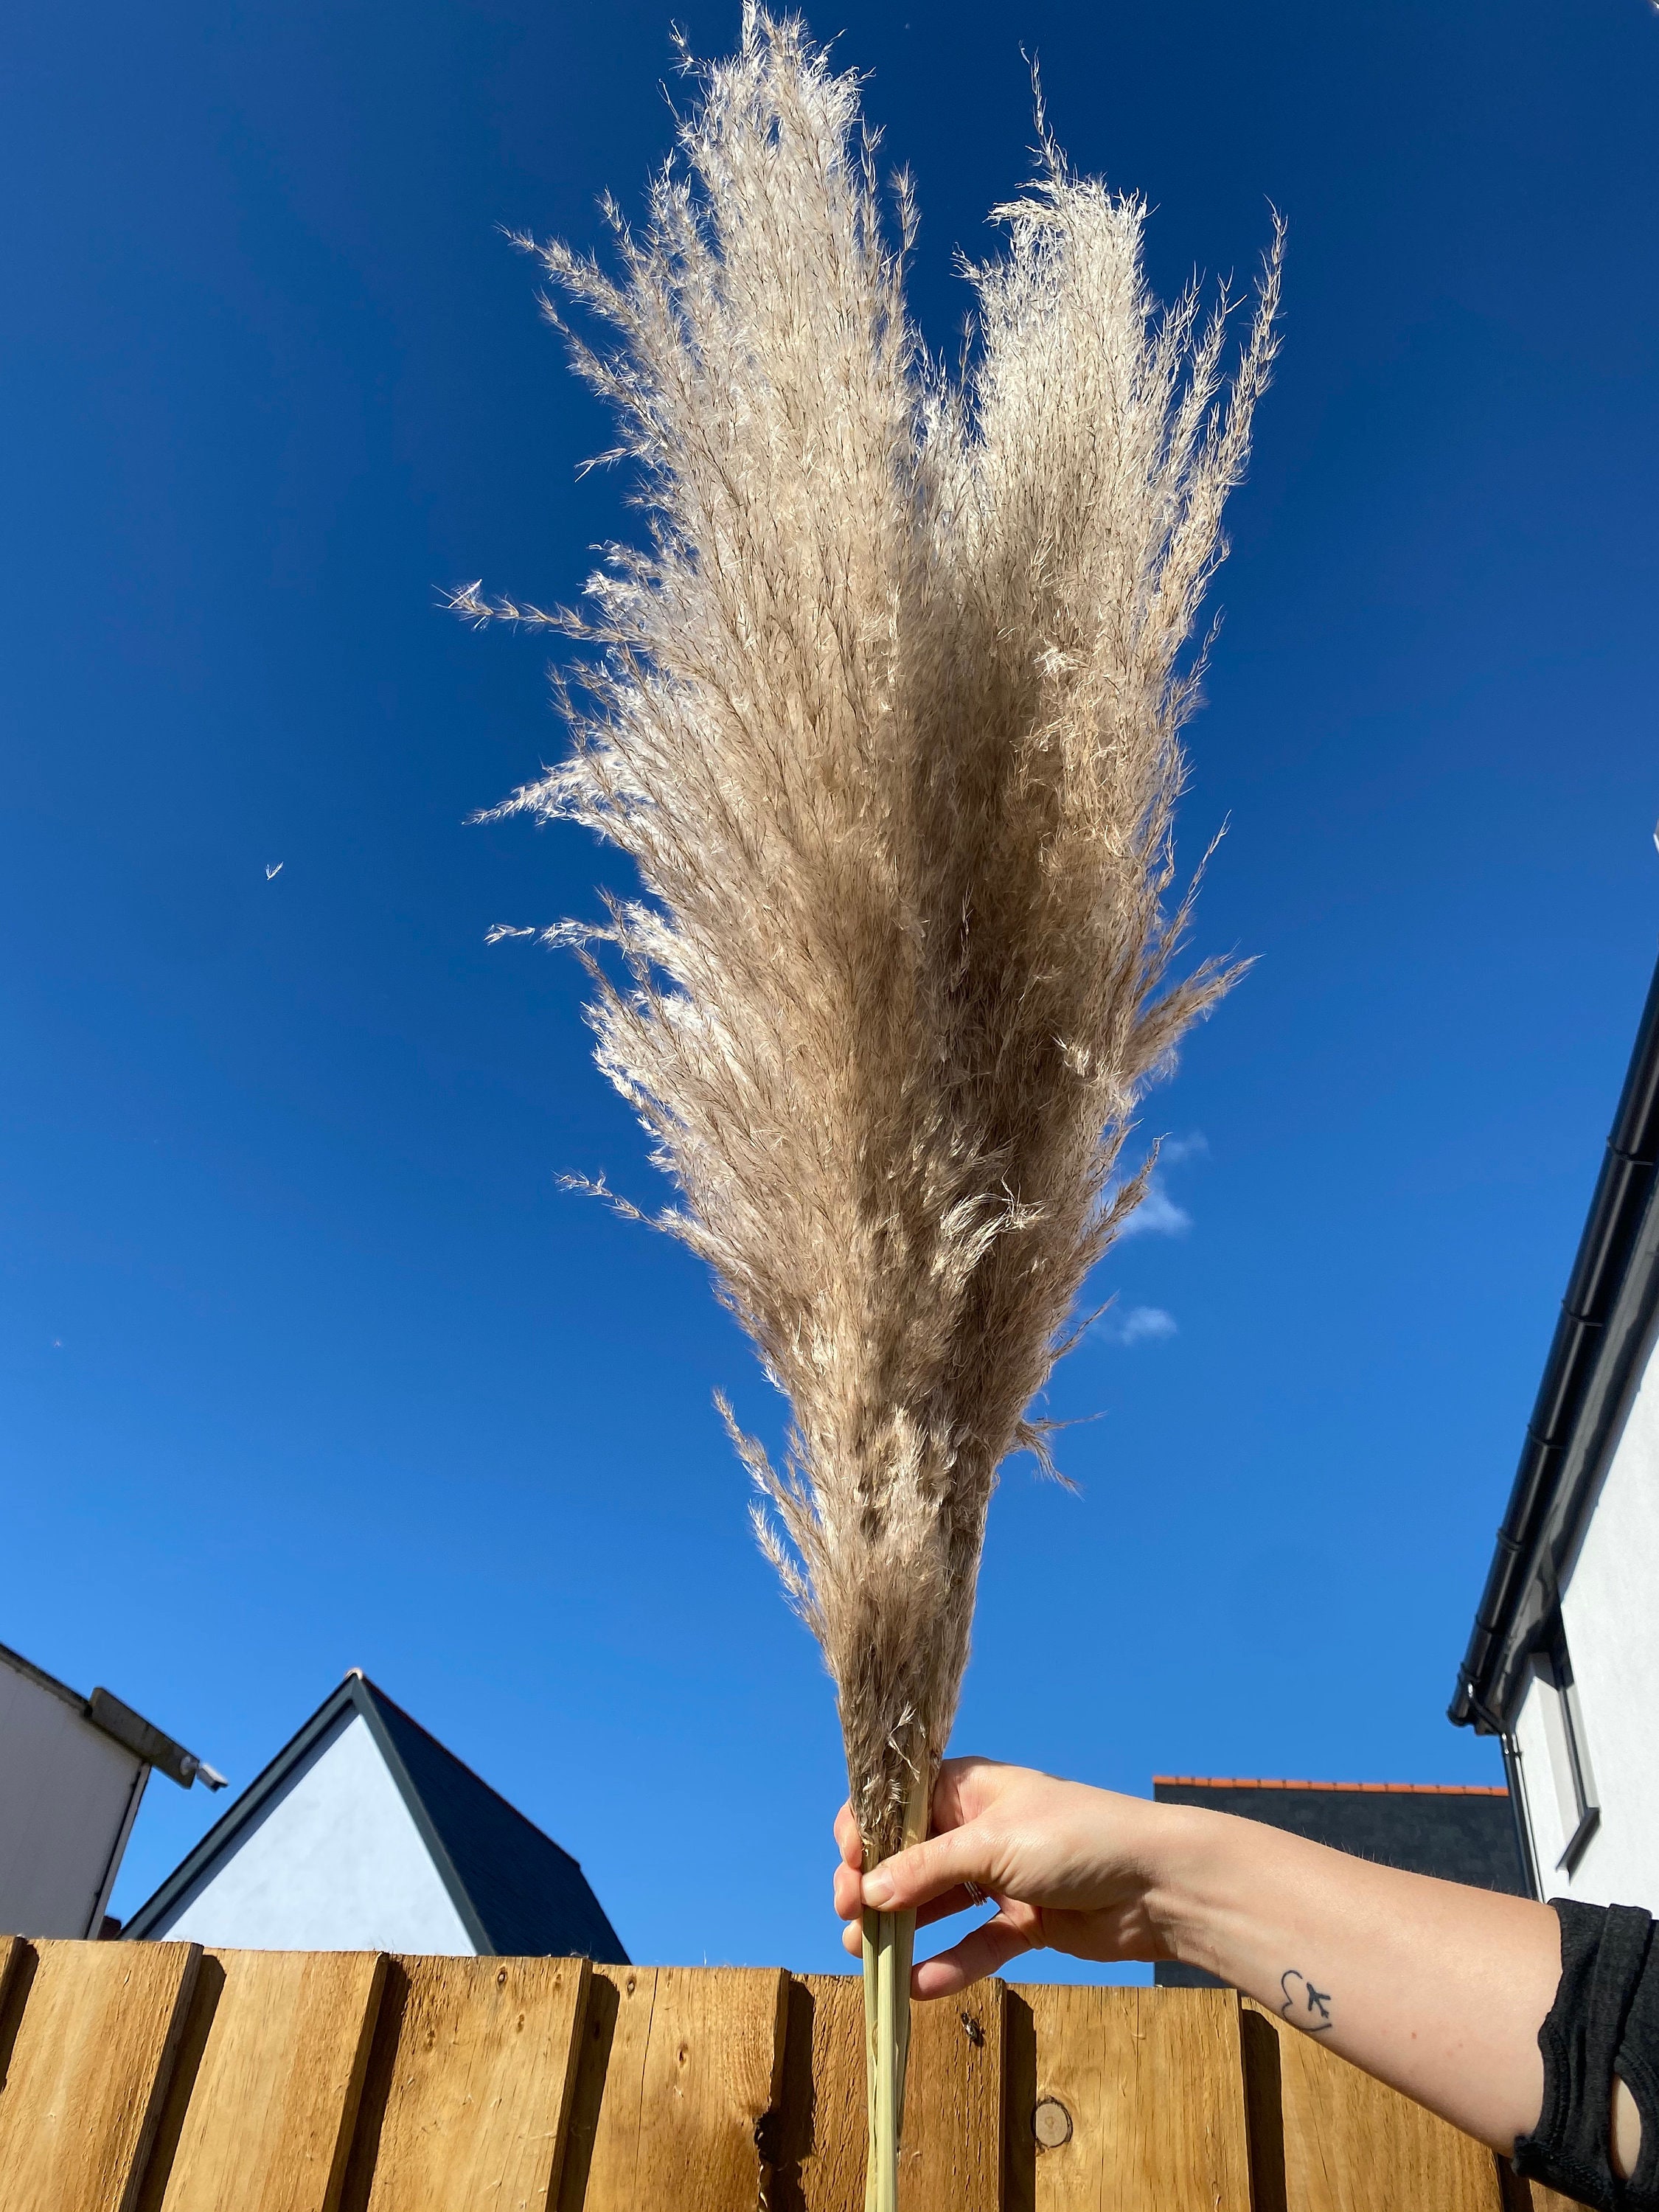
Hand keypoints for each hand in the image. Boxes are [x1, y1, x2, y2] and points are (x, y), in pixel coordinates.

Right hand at [832, 1756, 1180, 1996]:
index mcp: (970, 1789)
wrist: (1157, 1884)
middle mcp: (980, 1831)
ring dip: (901, 1928)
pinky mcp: (1024, 1923)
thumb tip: (866, 1891)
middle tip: (849, 1917)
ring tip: (864, 1955)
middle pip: (911, 1859)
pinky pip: (975, 1944)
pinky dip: (948, 1964)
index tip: (848, 1864)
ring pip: (938, 1905)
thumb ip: (928, 1868)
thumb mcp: (993, 1843)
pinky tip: (917, 1986)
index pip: (901, 1803)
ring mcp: (1002, 1879)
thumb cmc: (1076, 1838)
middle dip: (874, 1886)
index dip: (868, 1830)